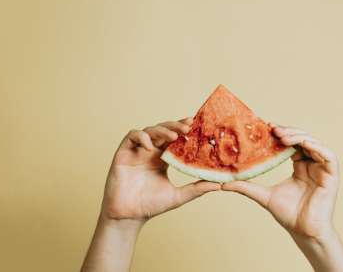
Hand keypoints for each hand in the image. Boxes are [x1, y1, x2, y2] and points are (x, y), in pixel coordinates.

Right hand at [101, 118, 220, 222]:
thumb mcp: (178, 196)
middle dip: (176, 126)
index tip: (197, 125)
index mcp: (162, 158)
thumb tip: (219, 185)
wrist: (129, 217)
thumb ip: (196, 189)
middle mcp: (150, 152)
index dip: (184, 130)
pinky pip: (132, 136)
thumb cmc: (151, 206)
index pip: (175, 138)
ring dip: (162, 130)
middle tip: (188, 127)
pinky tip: (150, 146)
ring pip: (150, 130)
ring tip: (174, 136)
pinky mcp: (123, 153)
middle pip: (164, 130)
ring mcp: (137, 151)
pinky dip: (142, 137)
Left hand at [222, 125, 338, 239]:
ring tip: (282, 135)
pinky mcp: (332, 175)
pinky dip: (316, 147)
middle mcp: (312, 165)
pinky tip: (302, 144)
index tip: (266, 128)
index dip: (281, 134)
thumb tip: (222, 184)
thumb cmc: (288, 215)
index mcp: (300, 166)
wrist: (303, 231)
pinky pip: (328, 155)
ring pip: (314, 143)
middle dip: (288, 132)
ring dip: (299, 136)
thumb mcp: (263, 195)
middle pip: (302, 139)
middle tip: (272, 129)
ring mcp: (322, 169)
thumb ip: (245, 187)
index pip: (292, 144)